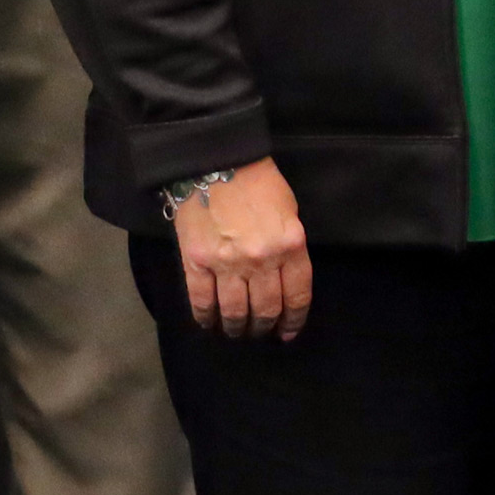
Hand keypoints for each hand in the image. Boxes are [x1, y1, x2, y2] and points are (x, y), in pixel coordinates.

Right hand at [170, 159, 312, 342]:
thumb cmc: (258, 182)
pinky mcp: (197, 263)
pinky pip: (201, 301)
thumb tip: (285, 277)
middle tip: (260, 332)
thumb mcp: (289, 212)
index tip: (288, 332)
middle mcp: (261, 260)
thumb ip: (289, 246)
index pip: (297, 295)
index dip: (294, 320)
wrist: (215, 162)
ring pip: (236, 312)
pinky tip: (209, 324)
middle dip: (265, 326)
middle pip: (267, 309)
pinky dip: (206, 317)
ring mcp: (227, 264)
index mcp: (291, 246)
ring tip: (236, 332)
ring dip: (237, 328)